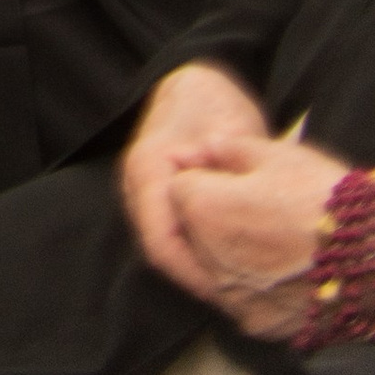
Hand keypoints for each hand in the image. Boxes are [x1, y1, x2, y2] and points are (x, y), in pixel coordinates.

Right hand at [119, 61, 277, 299]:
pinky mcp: (151, 195)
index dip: (196, 274)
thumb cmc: (217, 104)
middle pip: (160, 249)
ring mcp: (137, 190)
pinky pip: (167, 233)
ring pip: (162, 244)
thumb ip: (227, 172)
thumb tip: (235, 218)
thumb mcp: (231, 134)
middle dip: (198, 274)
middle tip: (240, 293)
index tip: (233, 290)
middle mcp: (133, 184)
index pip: (161, 245)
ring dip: (195, 264)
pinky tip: (224, 257)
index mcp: (147, 170)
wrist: (198, 82)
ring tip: (235, 280)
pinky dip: (193, 249)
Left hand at [167, 137, 374, 339]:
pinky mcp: (257, 323)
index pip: (178, 187)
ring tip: (267, 236)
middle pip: (189, 230)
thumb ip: (227, 149)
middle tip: (251, 205)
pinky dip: (249, 283)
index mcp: (204, 210)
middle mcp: (208, 260)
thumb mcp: (273, 154)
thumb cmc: (322, 199)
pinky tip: (278, 267)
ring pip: (210, 267)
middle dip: (208, 214)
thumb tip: (205, 149)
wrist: (372, 258)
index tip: (228, 175)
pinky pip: (237, 298)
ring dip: (225, 251)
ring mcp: (232, 297)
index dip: (202, 175)